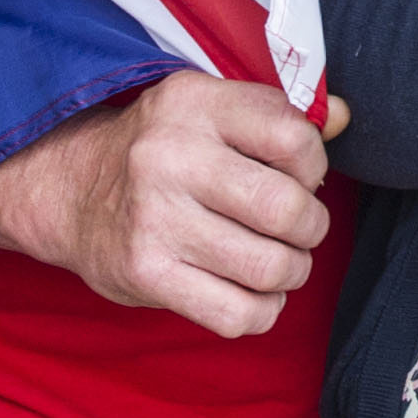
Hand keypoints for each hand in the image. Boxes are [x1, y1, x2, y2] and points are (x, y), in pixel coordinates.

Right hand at [0, 71, 332, 337]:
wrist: (72, 190)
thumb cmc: (165, 147)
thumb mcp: (213, 109)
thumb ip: (280, 113)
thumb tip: (345, 117)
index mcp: (195, 104)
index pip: (295, 139)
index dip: (316, 165)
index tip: (301, 175)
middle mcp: (171, 157)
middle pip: (287, 210)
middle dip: (310, 227)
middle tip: (298, 227)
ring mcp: (154, 220)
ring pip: (270, 267)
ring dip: (292, 271)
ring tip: (279, 260)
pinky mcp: (146, 275)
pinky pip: (237, 314)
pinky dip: (262, 310)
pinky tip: (253, 291)